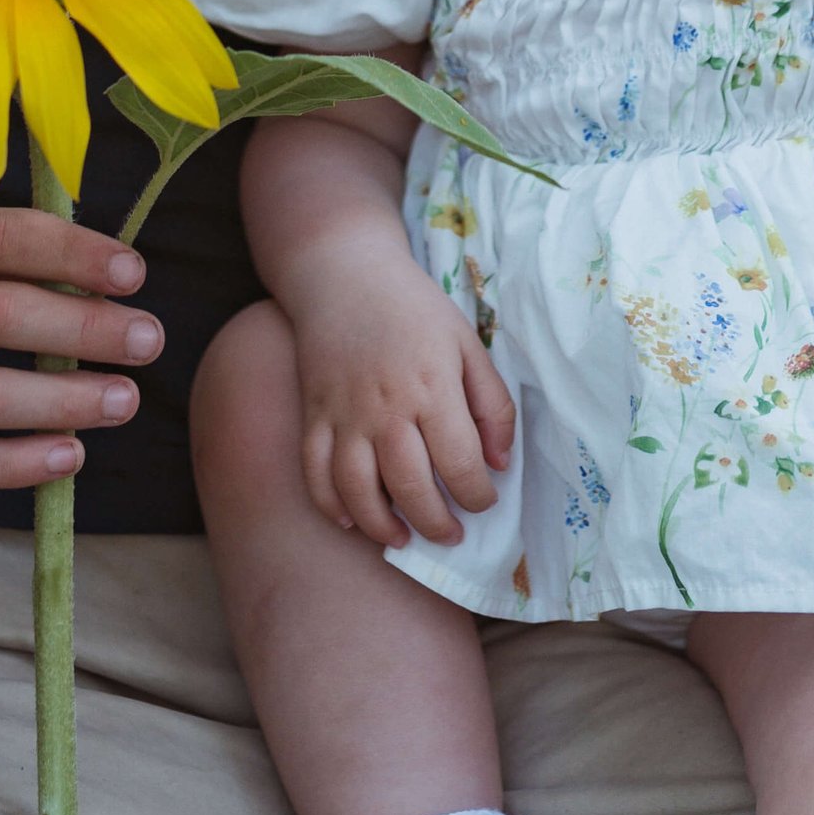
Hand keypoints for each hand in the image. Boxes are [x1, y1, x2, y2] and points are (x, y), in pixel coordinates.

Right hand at [296, 242, 517, 551]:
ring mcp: (344, 413)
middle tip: (451, 535)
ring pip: (358, 489)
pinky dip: (329, 504)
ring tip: (403, 539)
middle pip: (410, 486)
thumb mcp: (468, 343)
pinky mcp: (313, 414)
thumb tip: (500, 463)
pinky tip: (352, 520)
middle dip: (436, 523)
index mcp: (432, 387)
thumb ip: (491, 404)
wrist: (344, 275)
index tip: (485, 501)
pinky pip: (314, 472)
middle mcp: (386, 407)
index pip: (460, 462)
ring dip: (382, 525)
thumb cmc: (415, 309)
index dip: (478, 495)